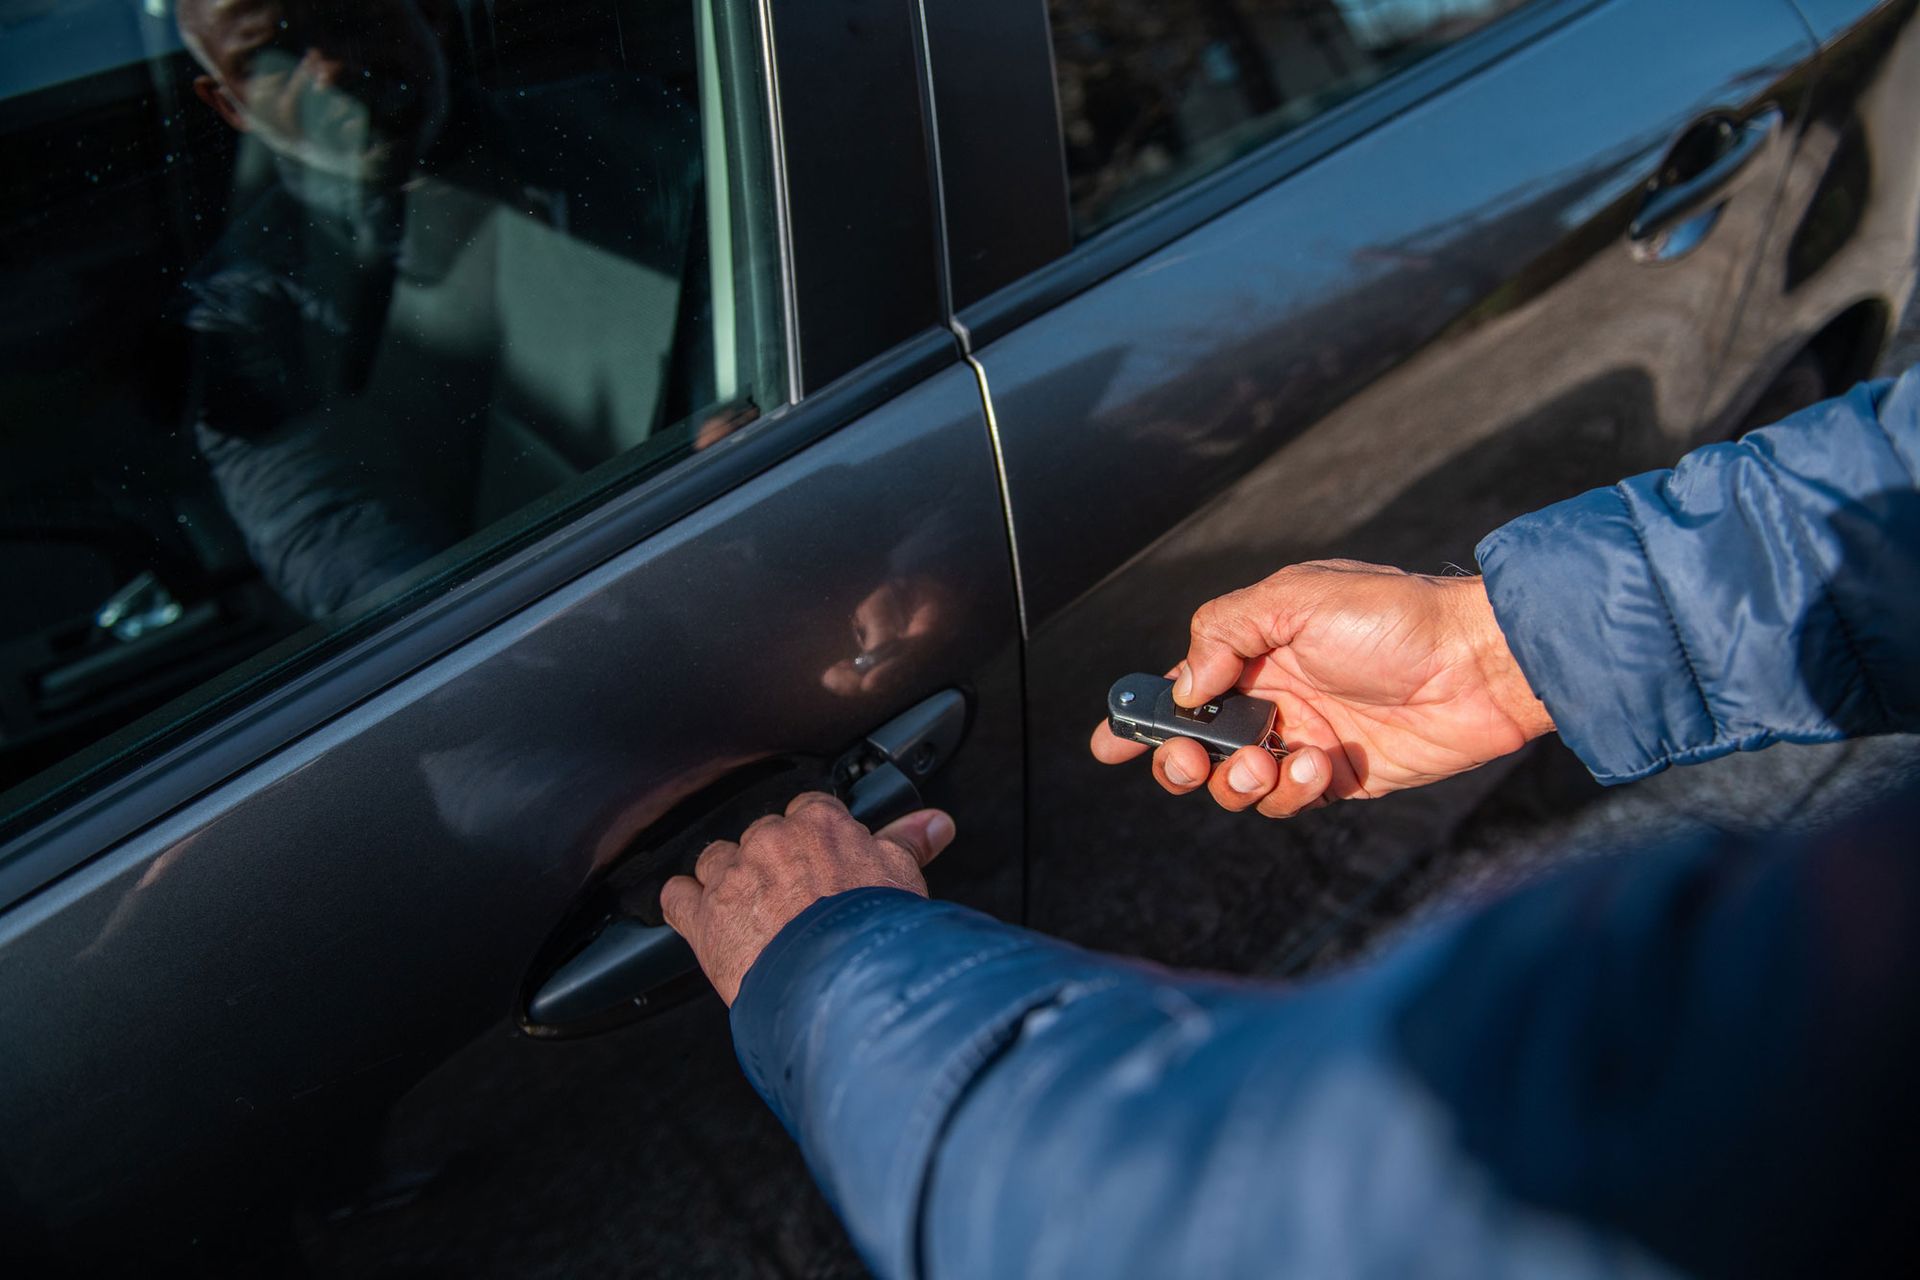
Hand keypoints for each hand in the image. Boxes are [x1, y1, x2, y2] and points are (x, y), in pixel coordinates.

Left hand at [660, 793, 955, 1004]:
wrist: (839, 985)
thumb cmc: (874, 934)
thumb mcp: (903, 879)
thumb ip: (909, 844)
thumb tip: (935, 823)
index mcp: (819, 824)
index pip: (810, 811)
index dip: (814, 839)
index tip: (820, 861)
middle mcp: (770, 839)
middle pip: (761, 836)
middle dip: (771, 863)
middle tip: (791, 900)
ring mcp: (732, 875)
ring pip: (715, 860)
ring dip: (726, 881)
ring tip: (746, 913)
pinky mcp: (702, 915)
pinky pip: (676, 895)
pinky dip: (683, 905)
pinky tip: (696, 919)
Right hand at [1090, 560, 1553, 816]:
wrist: (1481, 664)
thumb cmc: (1397, 617)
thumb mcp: (1295, 597)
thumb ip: (1224, 633)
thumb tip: (1183, 687)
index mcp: (1255, 649)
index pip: (1182, 684)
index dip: (1141, 714)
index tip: (1108, 740)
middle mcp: (1273, 695)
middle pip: (1195, 746)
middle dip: (1177, 759)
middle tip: (1189, 758)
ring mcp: (1303, 738)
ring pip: (1235, 783)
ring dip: (1235, 780)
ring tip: (1266, 760)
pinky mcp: (1338, 778)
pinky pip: (1288, 800)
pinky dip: (1291, 791)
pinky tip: (1319, 765)